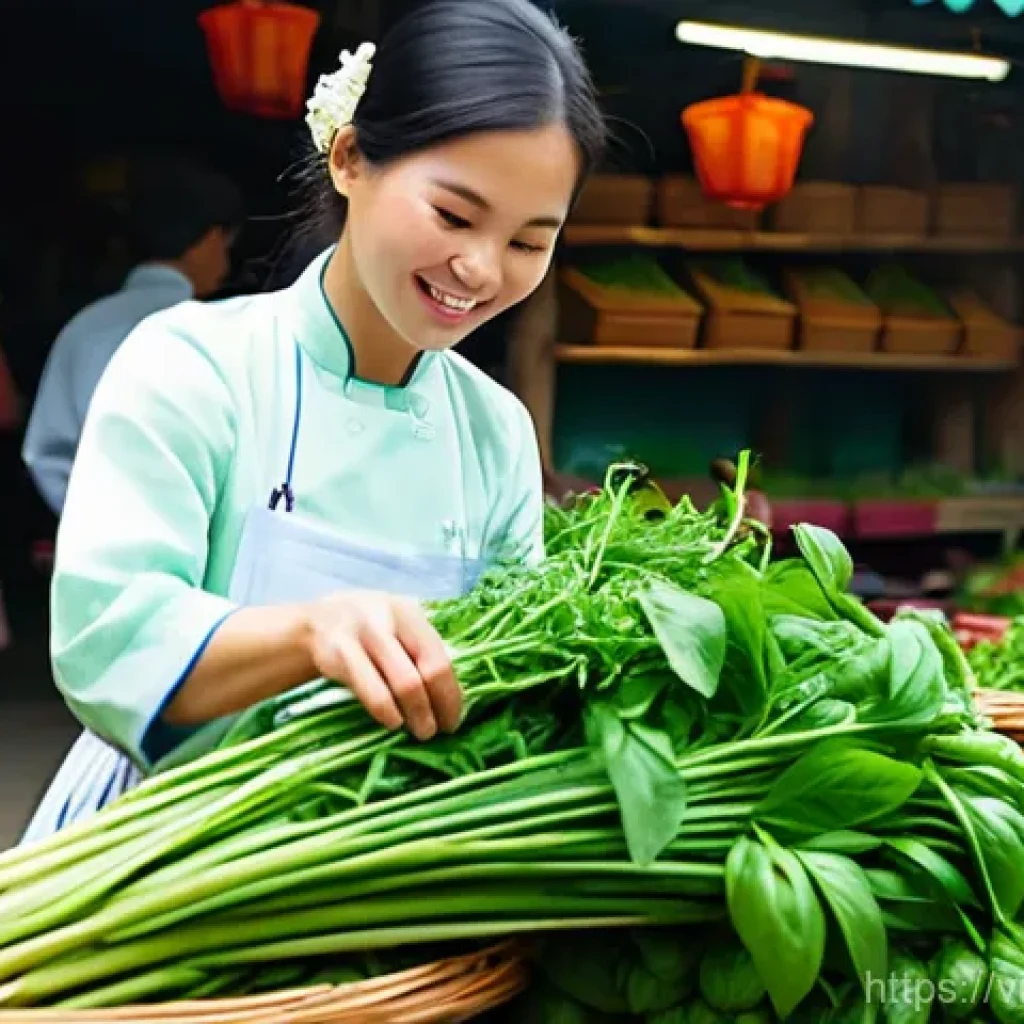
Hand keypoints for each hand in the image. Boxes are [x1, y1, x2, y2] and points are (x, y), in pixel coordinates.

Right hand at [304, 590, 460, 740]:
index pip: (441, 658)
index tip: (454, 719)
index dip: (451, 694)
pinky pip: (372, 690)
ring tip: (422, 732)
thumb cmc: (366, 632)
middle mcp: (390, 619)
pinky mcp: (340, 652)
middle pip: (427, 671)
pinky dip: (387, 711)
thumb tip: (451, 696)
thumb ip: (419, 650)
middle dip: (438, 707)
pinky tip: (393, 723)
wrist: (314, 624)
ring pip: (404, 683)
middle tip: (440, 731)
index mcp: (410, 613)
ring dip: (417, 714)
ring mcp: (364, 633)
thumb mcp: (394, 627)